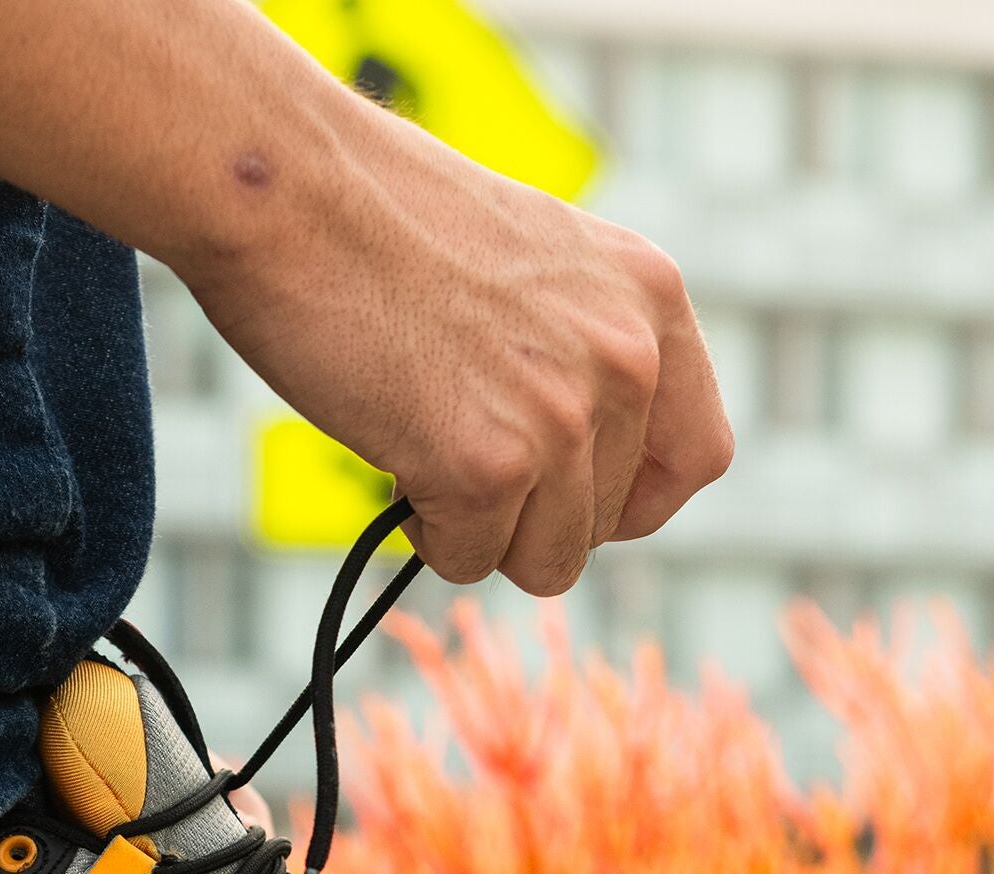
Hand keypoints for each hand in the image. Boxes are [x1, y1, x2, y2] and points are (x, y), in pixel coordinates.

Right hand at [182, 102, 732, 595]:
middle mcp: (627, 358)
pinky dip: (425, 534)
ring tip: (423, 447)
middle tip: (456, 447)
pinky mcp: (490, 465)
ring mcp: (563, 415)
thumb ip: (582, 351)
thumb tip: (578, 464)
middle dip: (528, 513)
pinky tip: (395, 455)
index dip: (631, 500)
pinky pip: (470, 561)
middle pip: (606, 525)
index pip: (697, 458)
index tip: (569, 496)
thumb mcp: (536, 271)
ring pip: (547, 559)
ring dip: (479, 531)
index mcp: (650, 300)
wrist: (296, 193)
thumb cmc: (384, 225)